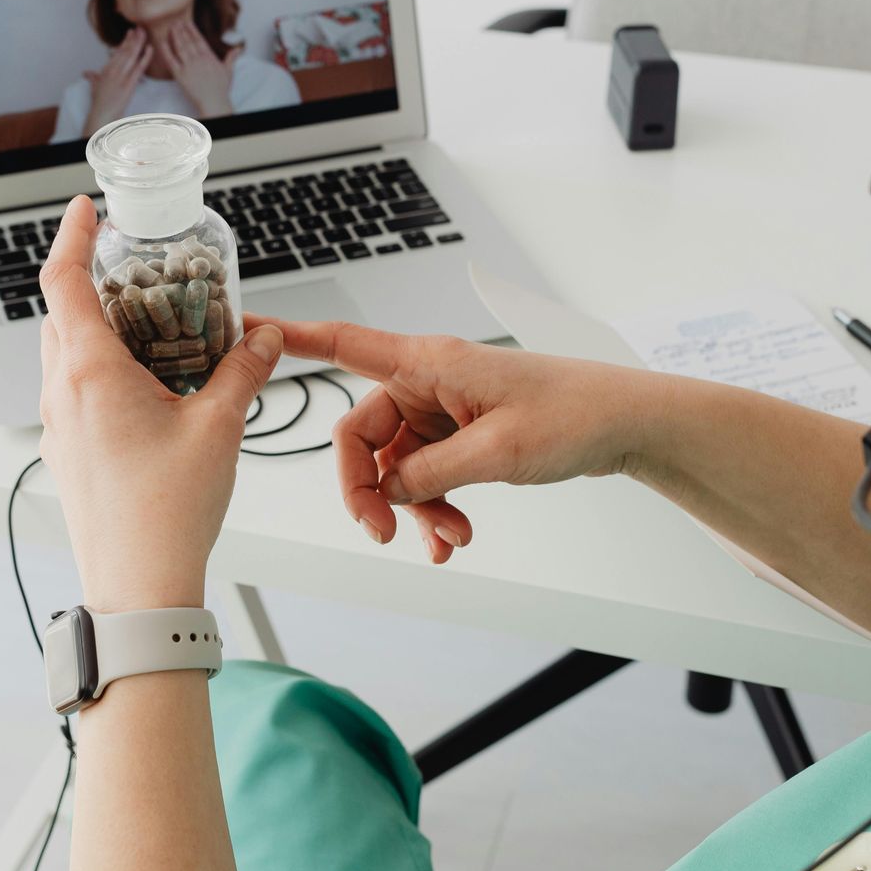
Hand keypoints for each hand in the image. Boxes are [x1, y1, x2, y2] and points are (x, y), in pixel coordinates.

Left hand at [40, 197, 282, 610]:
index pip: (62, 280)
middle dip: (90, 281)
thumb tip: (263, 338)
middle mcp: (61, 393)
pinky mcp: (68, 454)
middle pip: (60, 314)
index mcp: (89, 372)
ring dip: (96, 328)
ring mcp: (58, 427)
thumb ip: (243, 371)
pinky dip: (100, 370)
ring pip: (65, 355)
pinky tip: (146, 384)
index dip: (71, 235)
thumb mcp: (219, 428)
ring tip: (147, 324)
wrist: (138, 587)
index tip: (85, 208)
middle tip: (133, 266)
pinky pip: (73, 392)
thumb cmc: (169, 512)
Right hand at [81, 29, 151, 136]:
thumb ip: (93, 77)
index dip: (125, 42)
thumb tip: (87, 73)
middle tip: (140, 28)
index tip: (130, 33)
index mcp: (106, 69)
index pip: (118, 52)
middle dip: (133, 38)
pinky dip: (145, 57)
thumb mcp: (94, 87)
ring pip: (131, 55)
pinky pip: (139, 68)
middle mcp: (113, 70)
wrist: (102, 114)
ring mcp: (121, 76)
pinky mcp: (129, 83)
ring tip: (144, 32)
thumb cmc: (99, 102)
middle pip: (125, 50)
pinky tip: (150, 48)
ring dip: (138, 43)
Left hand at [161, 19, 236, 118]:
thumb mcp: (229, 71)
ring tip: (171, 27)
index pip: (199, 40)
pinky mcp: (180, 75)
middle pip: (188, 41)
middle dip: (182, 30)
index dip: (192, 30)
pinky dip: (166, 50)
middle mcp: (199, 59)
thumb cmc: (221, 89)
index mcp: (209, 57)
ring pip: (180, 47)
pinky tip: (162, 42)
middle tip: (176, 21)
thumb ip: (231, 58)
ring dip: (175, 36)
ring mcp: (189, 66)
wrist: (214, 101)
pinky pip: (171, 60)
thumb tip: (238, 49)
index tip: (187, 22)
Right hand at [252, 316, 662, 562]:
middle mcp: (428, 382)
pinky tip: (453, 541)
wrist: (624, 426)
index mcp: (428, 362)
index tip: (246, 330)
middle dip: (370, 489)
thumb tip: (390, 489)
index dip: (291, 338)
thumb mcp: (497, 451)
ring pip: (397, 467)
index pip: (343, 344)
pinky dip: (436, 511)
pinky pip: (428, 478)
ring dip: (414, 509)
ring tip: (450, 540)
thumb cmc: (573, 413)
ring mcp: (443, 412)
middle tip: (384, 533)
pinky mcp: (462, 437)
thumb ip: (432, 471)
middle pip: (363, 435)